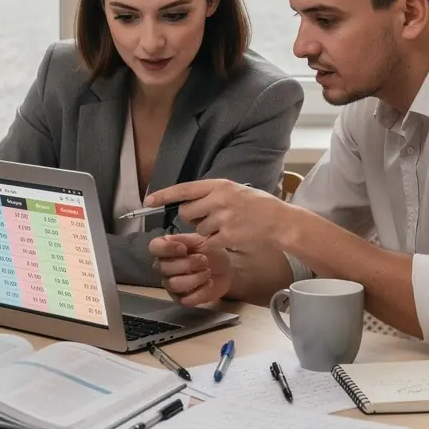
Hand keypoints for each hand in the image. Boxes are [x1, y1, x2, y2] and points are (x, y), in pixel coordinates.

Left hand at [145, 179, 291, 251]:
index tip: (149, 199)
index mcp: (219, 185)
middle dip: (191, 218)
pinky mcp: (227, 236)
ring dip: (206, 231)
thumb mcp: (234, 190)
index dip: (165, 195)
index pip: (185, 189)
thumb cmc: (257, 205)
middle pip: (186, 212)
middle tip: (207, 217)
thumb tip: (187, 200)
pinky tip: (227, 237)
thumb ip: (212, 193)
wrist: (279, 221)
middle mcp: (219, 200)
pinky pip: (207, 242)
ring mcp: (223, 219)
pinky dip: (213, 243)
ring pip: (197, 229)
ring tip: (225, 226)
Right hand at [149, 233, 232, 306]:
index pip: (154, 247)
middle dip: (188, 264)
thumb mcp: (201, 240)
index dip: (167, 248)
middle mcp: (163, 267)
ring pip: (174, 284)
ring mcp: (170, 285)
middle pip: (163, 268)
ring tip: (208, 272)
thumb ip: (186, 239)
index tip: (184, 249)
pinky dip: (201, 291)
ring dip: (196, 278)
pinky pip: (185, 299)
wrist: (226, 269)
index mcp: (166, 249)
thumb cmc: (211, 252)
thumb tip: (172, 241)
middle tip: (204, 260)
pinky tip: (209, 283)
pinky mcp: (181, 299)